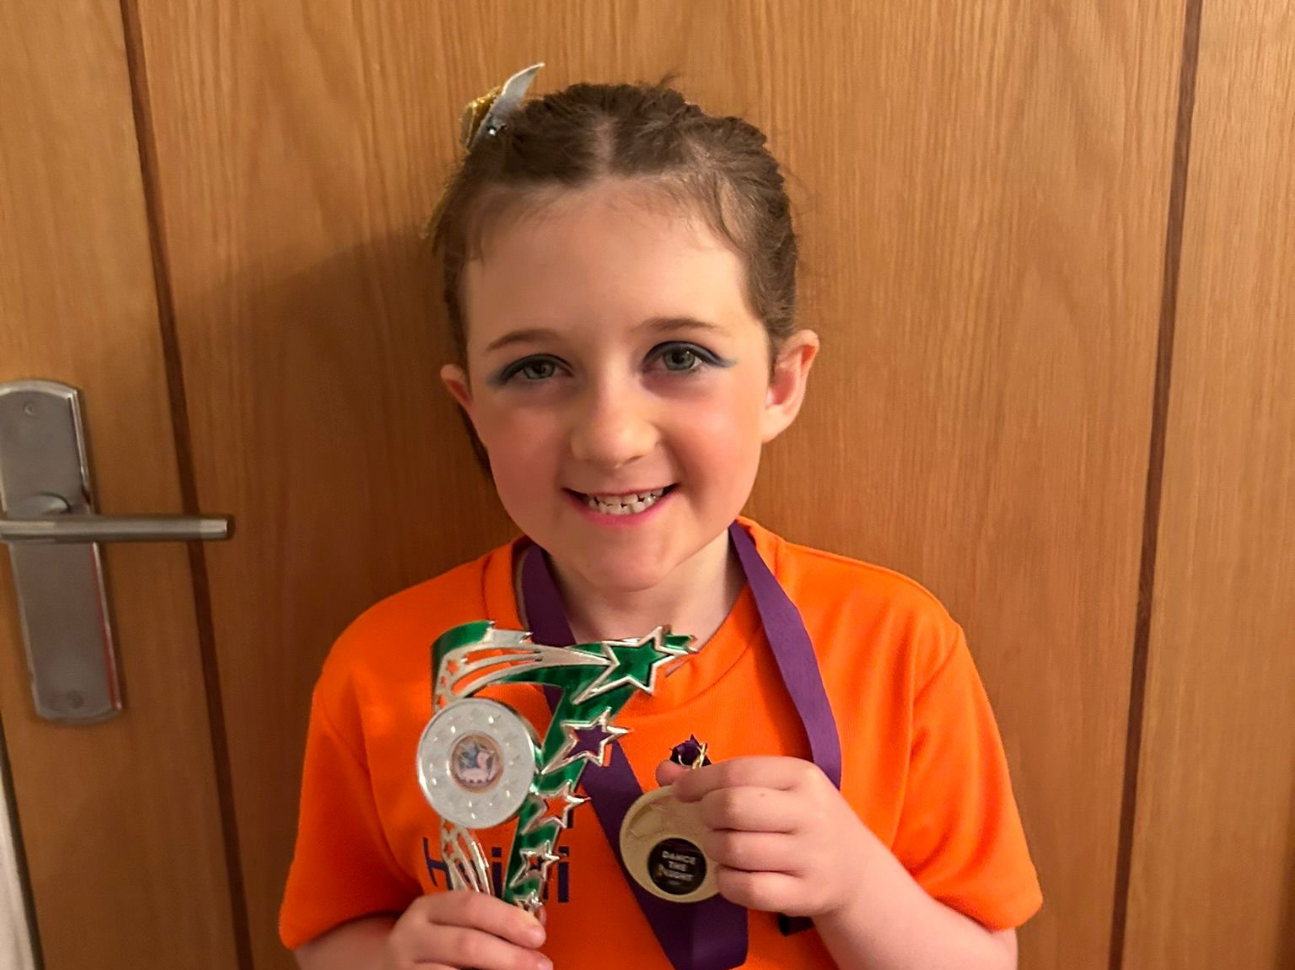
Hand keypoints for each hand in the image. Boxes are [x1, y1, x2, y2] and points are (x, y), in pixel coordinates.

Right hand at [384, 890, 549, 969]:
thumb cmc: (436, 941)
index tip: (538, 935)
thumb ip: (491, 919)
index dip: (507, 919)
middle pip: (466, 944)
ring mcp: (404, 968)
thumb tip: (538, 919)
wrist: (385, 966)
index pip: (470, 905)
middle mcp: (411, 936)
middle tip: (542, 965)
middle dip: (510, 956)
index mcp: (428, 908)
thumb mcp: (453, 922)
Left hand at [656, 756, 881, 918]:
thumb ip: (720, 778)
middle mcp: (809, 813)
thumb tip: (663, 771)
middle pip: (733, 807)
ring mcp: (810, 856)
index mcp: (801, 776)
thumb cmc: (804, 820)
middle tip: (709, 821)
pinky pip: (747, 890)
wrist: (855, 870)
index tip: (680, 791)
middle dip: (707, 815)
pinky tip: (731, 874)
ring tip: (721, 847)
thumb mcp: (774, 788)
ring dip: (715, 849)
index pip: (737, 772)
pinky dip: (727, 882)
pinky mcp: (804, 894)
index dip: (698, 781)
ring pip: (735, 850)